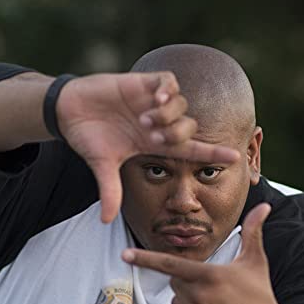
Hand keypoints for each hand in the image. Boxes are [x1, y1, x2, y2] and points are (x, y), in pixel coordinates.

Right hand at [57, 71, 239, 221]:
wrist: (68, 111)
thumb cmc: (87, 137)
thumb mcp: (102, 166)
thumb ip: (110, 191)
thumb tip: (106, 221)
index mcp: (154, 144)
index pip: (192, 149)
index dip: (213, 153)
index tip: (235, 158)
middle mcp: (159, 123)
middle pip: (189, 128)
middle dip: (177, 135)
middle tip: (153, 138)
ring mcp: (152, 103)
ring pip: (182, 106)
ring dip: (169, 115)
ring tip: (145, 120)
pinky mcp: (143, 84)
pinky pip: (169, 82)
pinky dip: (168, 90)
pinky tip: (156, 99)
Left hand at [122, 203, 281, 303]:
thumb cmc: (260, 297)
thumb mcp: (256, 262)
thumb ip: (253, 232)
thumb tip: (263, 207)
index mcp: (209, 276)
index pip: (170, 265)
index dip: (145, 259)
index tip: (126, 255)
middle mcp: (198, 297)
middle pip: (176, 282)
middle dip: (189, 282)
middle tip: (214, 289)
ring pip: (177, 302)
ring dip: (190, 303)